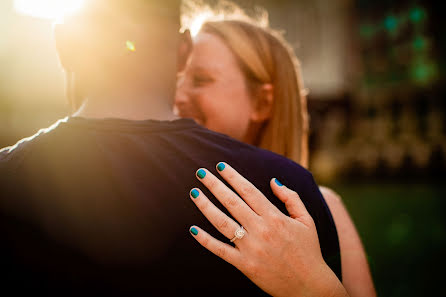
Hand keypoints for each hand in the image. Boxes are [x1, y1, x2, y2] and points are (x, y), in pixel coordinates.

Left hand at [188, 162, 347, 296]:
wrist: (309, 286)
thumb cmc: (308, 250)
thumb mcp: (306, 220)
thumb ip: (291, 198)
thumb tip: (273, 181)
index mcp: (275, 217)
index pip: (248, 191)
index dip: (233, 176)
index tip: (221, 166)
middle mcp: (261, 229)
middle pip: (232, 202)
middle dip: (215, 185)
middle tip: (201, 173)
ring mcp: (251, 248)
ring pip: (222, 222)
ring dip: (206, 206)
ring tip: (194, 193)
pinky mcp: (245, 265)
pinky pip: (221, 250)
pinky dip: (205, 240)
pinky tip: (193, 229)